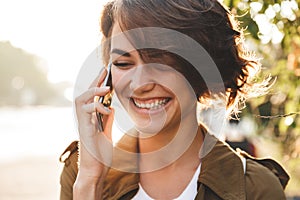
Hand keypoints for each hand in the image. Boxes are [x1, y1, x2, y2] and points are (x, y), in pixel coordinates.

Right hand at [73, 68, 113, 198]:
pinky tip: (105, 109)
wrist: (95, 171)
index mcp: (90, 119)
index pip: (92, 97)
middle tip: (104, 70)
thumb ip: (106, 120)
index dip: (98, 84)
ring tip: (105, 87)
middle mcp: (84, 119)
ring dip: (92, 91)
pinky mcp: (84, 130)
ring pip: (80, 100)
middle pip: (85, 94)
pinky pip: (86, 112)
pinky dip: (96, 107)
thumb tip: (110, 108)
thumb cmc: (100, 154)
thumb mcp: (106, 133)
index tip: (105, 73)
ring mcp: (83, 124)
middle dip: (94, 81)